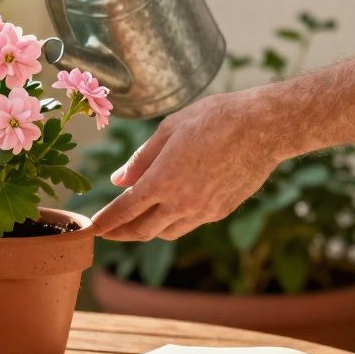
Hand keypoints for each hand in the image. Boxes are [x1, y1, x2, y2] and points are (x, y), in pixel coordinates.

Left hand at [92, 91, 291, 241]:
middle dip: (121, 234)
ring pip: (167, 233)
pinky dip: (174, 222)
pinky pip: (190, 224)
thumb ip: (141, 160)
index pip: (124, 211)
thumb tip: (118, 181)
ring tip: (137, 222)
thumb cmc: (213, 119)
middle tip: (108, 232)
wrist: (263, 127)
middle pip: (143, 231)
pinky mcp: (222, 211)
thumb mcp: (169, 130)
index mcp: (162, 181)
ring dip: (148, 230)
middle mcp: (181, 203)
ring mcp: (204, 211)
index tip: (92, 228)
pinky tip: (170, 210)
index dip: (105, 222)